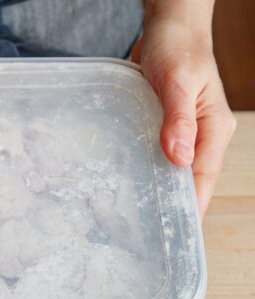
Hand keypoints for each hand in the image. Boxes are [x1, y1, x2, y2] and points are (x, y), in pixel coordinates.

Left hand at [139, 0, 236, 215]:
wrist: (168, 24)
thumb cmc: (178, 48)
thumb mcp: (178, 82)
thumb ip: (178, 118)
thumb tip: (179, 158)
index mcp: (214, 130)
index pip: (203, 179)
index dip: (190, 208)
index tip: (173, 236)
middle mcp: (201, 135)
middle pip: (187, 180)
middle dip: (169, 206)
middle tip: (141, 236)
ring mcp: (182, 130)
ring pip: (169, 168)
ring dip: (153, 188)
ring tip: (127, 218)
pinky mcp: (162, 124)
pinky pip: (153, 152)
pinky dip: (141, 167)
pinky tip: (119, 181)